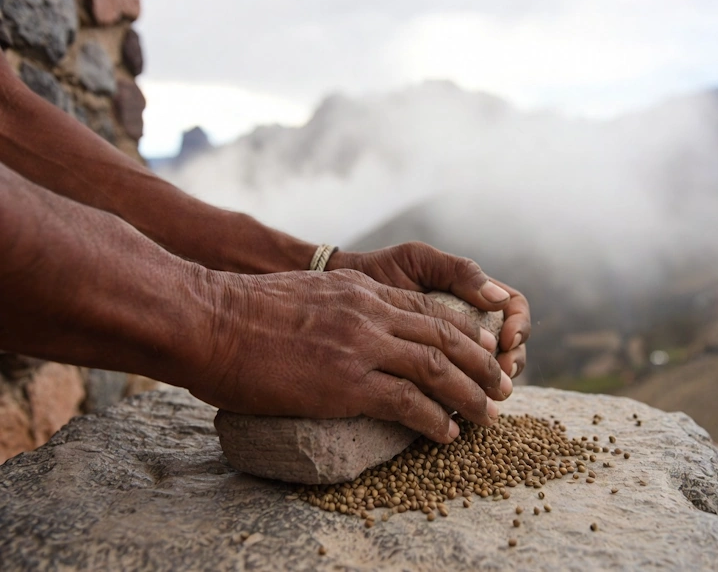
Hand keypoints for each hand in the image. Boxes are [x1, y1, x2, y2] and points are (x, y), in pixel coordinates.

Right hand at [184, 268, 513, 442]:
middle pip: (445, 336)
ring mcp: (361, 346)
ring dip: (470, 393)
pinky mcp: (346, 382)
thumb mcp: (306, 294)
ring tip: (488, 415)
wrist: (209, 320)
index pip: (430, 309)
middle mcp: (370, 313)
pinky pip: (407, 402)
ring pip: (437, 368)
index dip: (464, 332)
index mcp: (361, 291)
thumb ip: (339, 307)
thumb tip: (348, 333)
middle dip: (481, 364)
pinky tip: (447, 432)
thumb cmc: (245, 311)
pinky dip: (434, 419)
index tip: (483, 351)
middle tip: (502, 386)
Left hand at [328, 242, 529, 379]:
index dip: (519, 326)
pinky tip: (454, 407)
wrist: (338, 289)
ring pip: (487, 370)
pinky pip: (454, 386)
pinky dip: (460, 396)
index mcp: (472, 294)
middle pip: (509, 346)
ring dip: (490, 384)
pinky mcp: (428, 370)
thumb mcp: (419, 261)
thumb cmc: (379, 268)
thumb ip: (458, 272)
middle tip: (500, 381)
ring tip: (483, 396)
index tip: (508, 342)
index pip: (514, 309)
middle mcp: (466, 322)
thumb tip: (498, 298)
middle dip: (509, 363)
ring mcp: (449, 348)